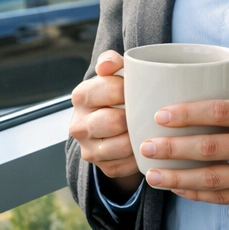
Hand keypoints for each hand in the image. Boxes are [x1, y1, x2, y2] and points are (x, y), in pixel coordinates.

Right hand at [68, 51, 142, 195]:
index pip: (108, 90)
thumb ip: (111, 62)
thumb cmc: (116, 94)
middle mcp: (78, 125)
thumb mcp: (113, 74)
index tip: (143, 89)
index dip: (129, 89)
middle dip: (133, 117)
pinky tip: (147, 146)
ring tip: (150, 129)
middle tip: (149, 112)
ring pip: (121, 146)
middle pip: (112, 122)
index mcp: (81, 96)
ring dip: (139, 139)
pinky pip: (127, 165)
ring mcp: (88, 149)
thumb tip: (108, 64)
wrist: (109, 126)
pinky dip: (141, 157)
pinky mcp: (103, 167)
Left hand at [139, 77, 228, 212]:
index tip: (161, 114)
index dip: (188, 113)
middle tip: (146, 146)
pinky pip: (224, 198)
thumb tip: (211, 70)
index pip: (221, 111)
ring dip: (179, 177)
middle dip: (174, 147)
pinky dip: (197, 194)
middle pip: (211, 146)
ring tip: (152, 174)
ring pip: (214, 177)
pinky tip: (177, 189)